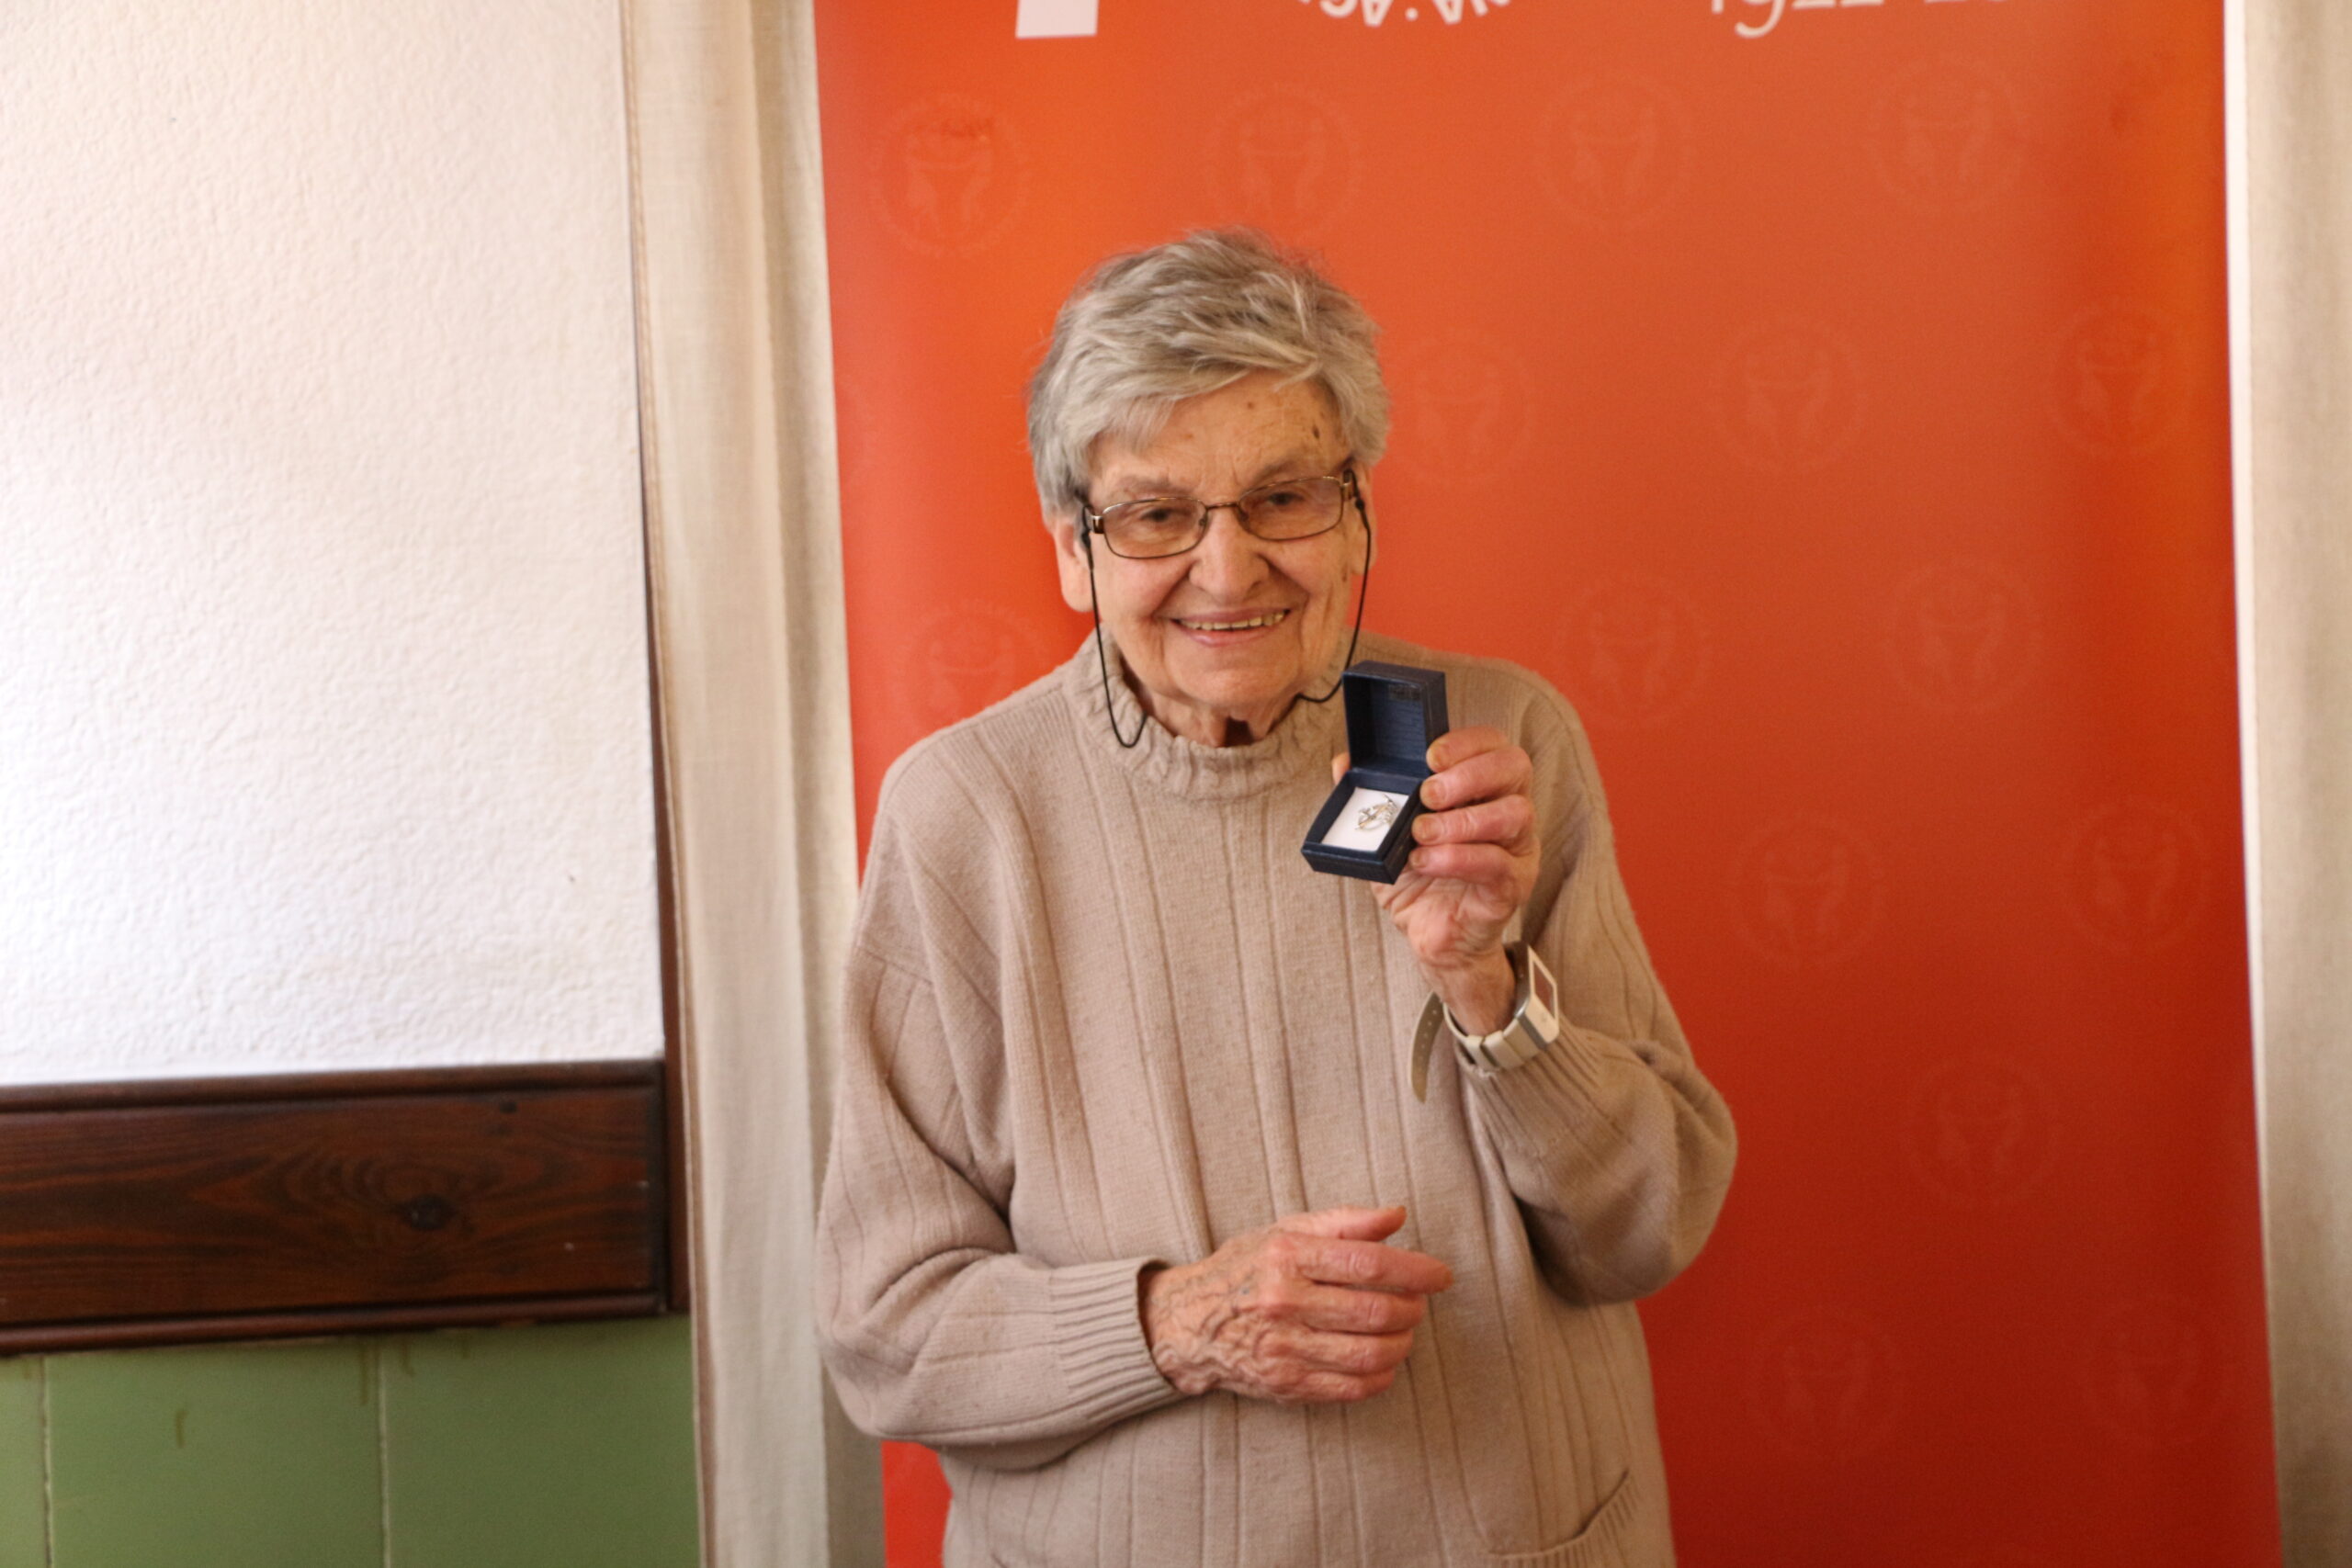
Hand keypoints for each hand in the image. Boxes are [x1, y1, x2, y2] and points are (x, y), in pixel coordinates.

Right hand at [1140, 1206, 1452, 1403]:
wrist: (1188, 1324)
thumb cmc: (1245, 1270)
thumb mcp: (1286, 1231)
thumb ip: (1344, 1222)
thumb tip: (1397, 1216)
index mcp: (1287, 1255)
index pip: (1369, 1262)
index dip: (1416, 1269)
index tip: (1440, 1275)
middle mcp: (1284, 1301)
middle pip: (1376, 1311)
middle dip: (1412, 1308)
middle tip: (1417, 1303)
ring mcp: (1285, 1348)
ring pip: (1371, 1353)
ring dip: (1402, 1343)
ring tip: (1402, 1330)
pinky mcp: (1287, 1385)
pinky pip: (1353, 1387)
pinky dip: (1382, 1375)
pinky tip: (1382, 1360)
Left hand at [1333, 727, 1537, 1033]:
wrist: (1430, 934)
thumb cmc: (1418, 876)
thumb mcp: (1388, 831)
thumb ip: (1372, 795)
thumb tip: (1342, 764)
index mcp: (1486, 787)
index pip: (1494, 744)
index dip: (1467, 742)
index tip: (1430, 755)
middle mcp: (1510, 809)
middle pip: (1514, 768)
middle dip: (1468, 775)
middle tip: (1427, 794)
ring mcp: (1518, 848)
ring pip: (1512, 815)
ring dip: (1461, 820)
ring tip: (1421, 833)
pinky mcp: (1513, 885)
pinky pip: (1497, 864)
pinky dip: (1457, 858)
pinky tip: (1426, 862)